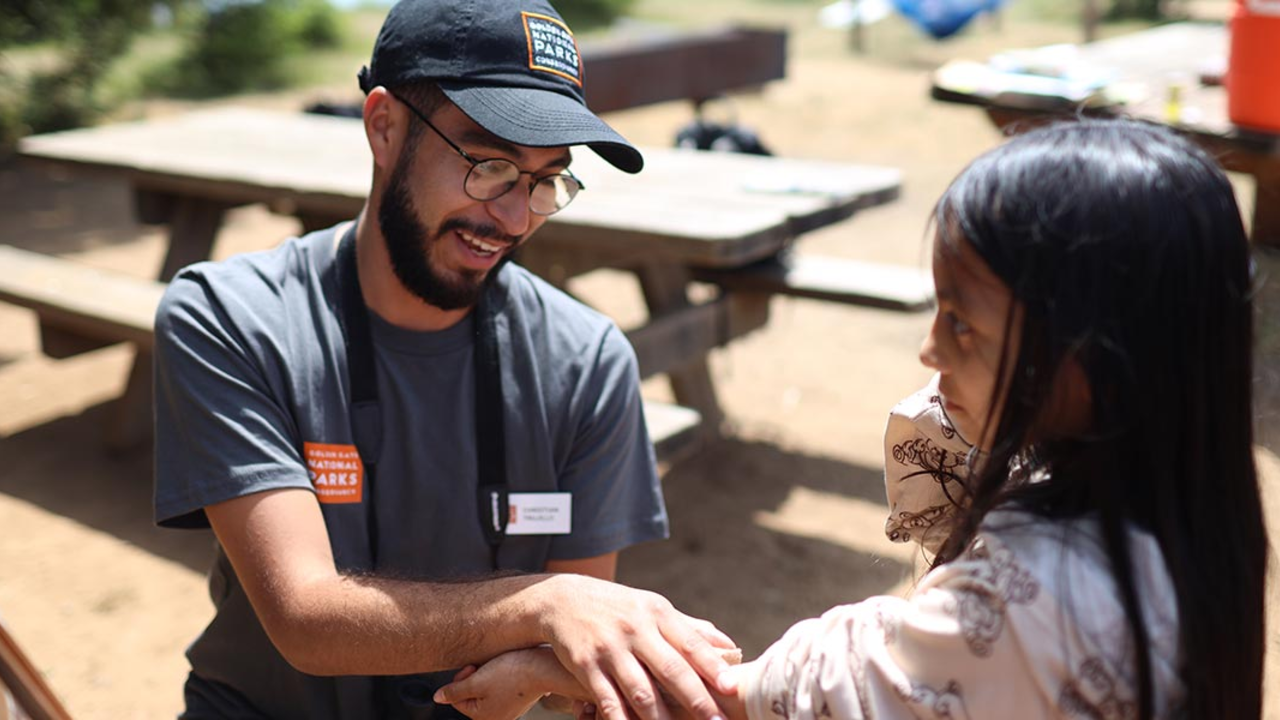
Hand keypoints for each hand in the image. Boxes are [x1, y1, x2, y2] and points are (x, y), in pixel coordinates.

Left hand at [435, 647, 583, 719]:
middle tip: (485, 666)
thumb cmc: (513, 673)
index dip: (461, 679)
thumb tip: (438, 698)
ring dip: (487, 674)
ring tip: (499, 665)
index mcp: (484, 717)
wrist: (545, 666)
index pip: (457, 698)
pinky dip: (502, 675)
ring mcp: (510, 707)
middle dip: (474, 677)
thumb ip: (455, 691)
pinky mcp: (520, 696)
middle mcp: (497, 716)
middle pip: (472, 693)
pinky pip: (502, 686)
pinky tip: (509, 668)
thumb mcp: (477, 681)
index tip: (473, 666)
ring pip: (486, 688)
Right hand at [534, 575, 738, 719]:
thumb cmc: (618, 607)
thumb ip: (689, 628)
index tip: (732, 687)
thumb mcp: (651, 608)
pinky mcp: (586, 665)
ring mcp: (610, 648)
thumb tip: (729, 645)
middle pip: (670, 669)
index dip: (712, 666)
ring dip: (661, 718)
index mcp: (657, 613)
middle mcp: (635, 629)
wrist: (561, 599)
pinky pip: (608, 700)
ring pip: (641, 690)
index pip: (690, 642)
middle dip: (695, 699)